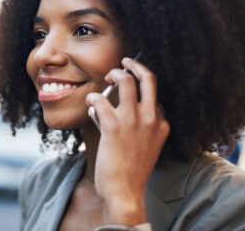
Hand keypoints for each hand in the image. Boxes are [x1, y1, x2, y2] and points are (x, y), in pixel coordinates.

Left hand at [86, 57, 169, 224]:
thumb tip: (120, 107)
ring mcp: (133, 121)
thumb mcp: (148, 146)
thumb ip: (142, 126)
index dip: (141, 84)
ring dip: (114, 73)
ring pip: (125, 80)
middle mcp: (151, 118)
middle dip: (136, 64)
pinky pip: (100, 100)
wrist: (125, 191)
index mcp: (161, 123)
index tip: (132, 81)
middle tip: (125, 61)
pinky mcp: (114, 126)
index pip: (154, 94)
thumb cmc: (133, 169)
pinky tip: (90, 103)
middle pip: (148, 78)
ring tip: (107, 77)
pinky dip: (93, 98)